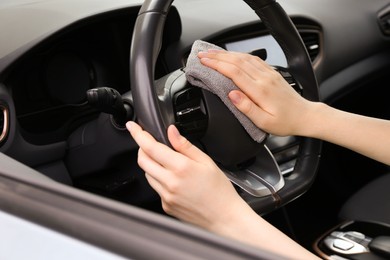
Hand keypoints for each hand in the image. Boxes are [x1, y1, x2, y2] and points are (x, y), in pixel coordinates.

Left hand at [126, 121, 245, 230]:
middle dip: (142, 148)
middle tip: (151, 143)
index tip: (133, 127)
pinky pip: (155, 188)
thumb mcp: (206, 161)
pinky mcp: (165, 205)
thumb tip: (172, 132)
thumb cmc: (219, 191)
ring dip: (151, 164)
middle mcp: (170, 182)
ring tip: (168, 163)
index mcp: (181, 168)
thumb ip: (185, 145)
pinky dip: (159, 179)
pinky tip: (174, 180)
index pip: (151, 147)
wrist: (223, 217)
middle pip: (142, 160)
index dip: (138, 135)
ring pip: (147, 174)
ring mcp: (166, 196)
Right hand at [198, 50, 313, 136]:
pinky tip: (232, 55)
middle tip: (202, 55)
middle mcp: (264, 78)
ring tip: (212, 53)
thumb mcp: (264, 122)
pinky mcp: (272, 73)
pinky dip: (239, 55)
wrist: (304, 116)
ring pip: (244, 58)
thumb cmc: (285, 122)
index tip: (204, 62)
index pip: (234, 72)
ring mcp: (269, 73)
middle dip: (217, 56)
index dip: (217, 65)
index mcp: (260, 90)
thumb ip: (246, 108)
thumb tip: (231, 94)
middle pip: (237, 61)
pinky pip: (253, 59)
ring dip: (226, 54)